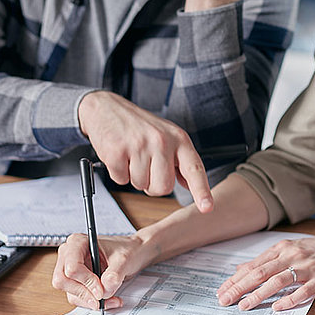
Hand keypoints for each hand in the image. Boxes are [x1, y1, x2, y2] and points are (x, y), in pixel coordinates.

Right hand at [52, 232, 150, 309]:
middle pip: (63, 281)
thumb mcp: (124, 259)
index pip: (71, 267)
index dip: (86, 281)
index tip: (101, 289)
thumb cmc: (127, 249)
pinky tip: (108, 299)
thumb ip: (114, 274)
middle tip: (102, 298)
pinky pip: (77, 298)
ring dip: (90, 300)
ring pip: (70, 292)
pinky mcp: (76, 282)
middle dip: (84, 293)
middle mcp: (70, 255)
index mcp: (78, 242)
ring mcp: (71, 269)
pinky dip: (92, 302)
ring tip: (111, 299)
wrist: (134, 253)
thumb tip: (104, 290)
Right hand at [78, 90, 212, 211]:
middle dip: (153, 184)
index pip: (194, 168)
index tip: (207, 207)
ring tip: (132, 155)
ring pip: (141, 185)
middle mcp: (162, 141)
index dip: (201, 190)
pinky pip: (121, 180)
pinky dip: (118, 173)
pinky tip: (120, 155)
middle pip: (163, 187)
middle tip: (146, 165)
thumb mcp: (167, 136)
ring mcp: (139, 145)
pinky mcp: (117, 151)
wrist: (107, 108)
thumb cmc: (139, 125)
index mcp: (179, 138)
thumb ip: (180, 160)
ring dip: (134, 177)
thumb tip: (190, 184)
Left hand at [216, 235, 314, 311]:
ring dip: (258, 294)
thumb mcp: (290, 249)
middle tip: (225, 299)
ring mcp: (306, 267)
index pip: (253, 266)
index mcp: (282, 248)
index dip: (236, 279)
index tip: (222, 290)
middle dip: (240, 287)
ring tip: (245, 305)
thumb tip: (241, 269)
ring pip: (277, 281)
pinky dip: (289, 299)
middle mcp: (291, 255)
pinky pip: (302, 290)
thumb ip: (266, 260)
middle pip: (260, 273)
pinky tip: (277, 307)